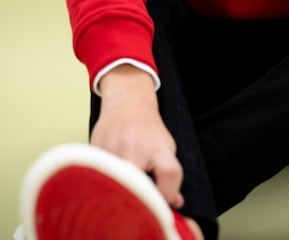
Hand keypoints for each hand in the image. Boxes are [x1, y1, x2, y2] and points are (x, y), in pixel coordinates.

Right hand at [90, 65, 184, 208]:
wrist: (126, 104)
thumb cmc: (148, 130)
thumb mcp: (165, 148)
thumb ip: (169, 176)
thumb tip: (173, 205)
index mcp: (158, 148)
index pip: (169, 173)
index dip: (168, 193)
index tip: (163, 201)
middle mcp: (135, 148)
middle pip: (137, 187)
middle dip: (138, 199)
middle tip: (139, 199)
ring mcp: (113, 150)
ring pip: (115, 186)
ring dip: (119, 189)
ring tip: (124, 181)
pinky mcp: (95, 152)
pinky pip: (100, 178)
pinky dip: (105, 181)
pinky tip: (110, 172)